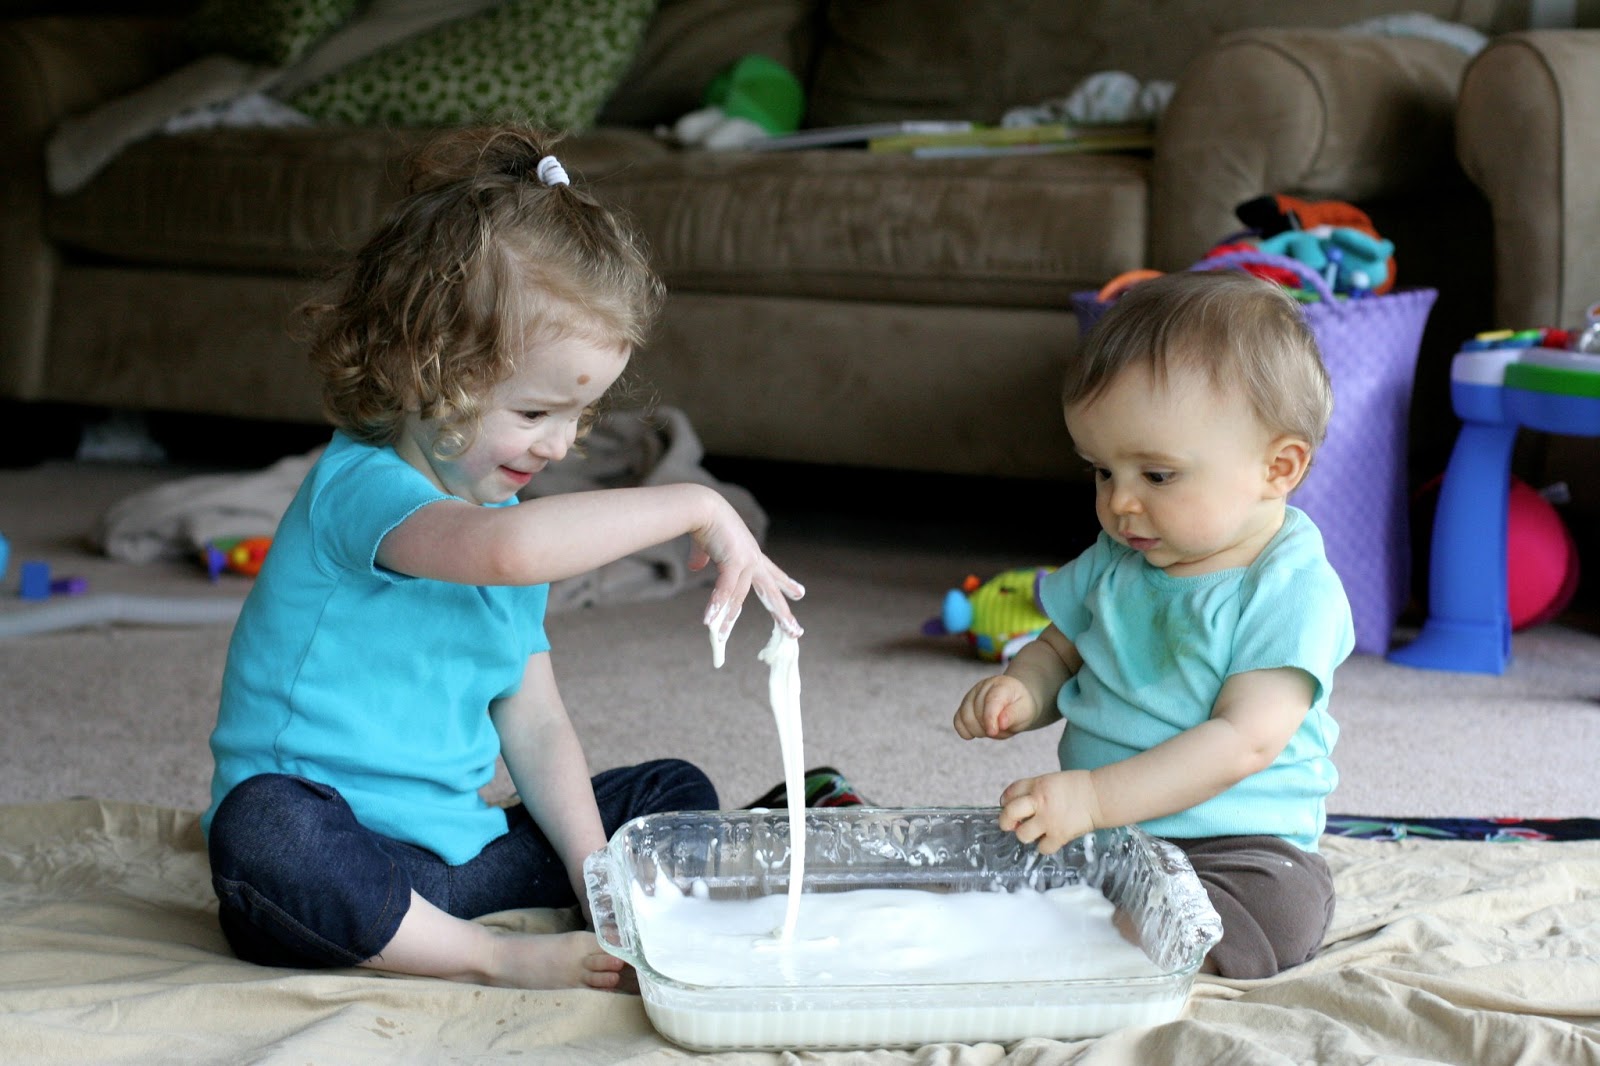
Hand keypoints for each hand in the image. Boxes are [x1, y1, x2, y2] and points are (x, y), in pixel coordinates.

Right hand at [691, 494, 804, 638]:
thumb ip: (703, 558)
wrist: (703, 506)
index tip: (800, 593)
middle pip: (771, 592)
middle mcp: (753, 560)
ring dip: (728, 619)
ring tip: (722, 637)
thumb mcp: (707, 545)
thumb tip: (695, 567)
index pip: (773, 573)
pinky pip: (725, 590)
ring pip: (741, 598)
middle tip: (796, 632)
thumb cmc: (705, 522)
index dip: (786, 584)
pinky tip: (710, 623)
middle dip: (782, 614)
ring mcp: (746, 562)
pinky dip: (716, 607)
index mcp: (751, 555)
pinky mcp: (734, 561)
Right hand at [953, 674, 1038, 739]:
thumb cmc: (1022, 706)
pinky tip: (975, 734)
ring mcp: (971, 695)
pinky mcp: (964, 705)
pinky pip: (958, 721)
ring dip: (979, 731)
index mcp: (1002, 685)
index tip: (992, 732)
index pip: (991, 701)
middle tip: (1004, 730)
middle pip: (977, 712)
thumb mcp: (1026, 711)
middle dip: (989, 729)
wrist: (1016, 701)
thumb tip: (1000, 723)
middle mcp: (983, 687)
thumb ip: (1014, 716)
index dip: (989, 718)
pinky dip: (965, 731)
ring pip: (965, 718)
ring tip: (993, 730)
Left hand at [998, 770, 1100, 854]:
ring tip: (1034, 832)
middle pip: (1009, 813)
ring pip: (1022, 834)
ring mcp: (1048, 820)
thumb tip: (1018, 807)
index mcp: (1038, 785)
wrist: (1099, 796)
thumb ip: (1034, 790)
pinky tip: (1049, 839)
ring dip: (1025, 835)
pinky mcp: (1059, 835)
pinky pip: (1042, 848)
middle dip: (1005, 821)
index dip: (1005, 801)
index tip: (1006, 806)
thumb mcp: (1051, 780)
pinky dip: (1044, 846)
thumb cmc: (1077, 787)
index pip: (1010, 792)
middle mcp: (1040, 802)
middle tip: (1009, 825)